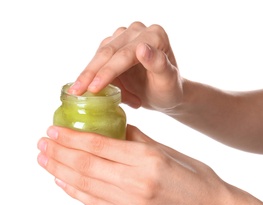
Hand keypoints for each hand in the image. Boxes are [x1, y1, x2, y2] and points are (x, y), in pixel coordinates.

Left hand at [37, 125, 227, 204]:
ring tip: (45, 160)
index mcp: (149, 159)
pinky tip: (63, 181)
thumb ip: (137, 140)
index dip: (73, 137)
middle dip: (60, 153)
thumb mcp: (168, 150)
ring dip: (61, 171)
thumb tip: (112, 130)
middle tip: (42, 143)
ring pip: (86, 186)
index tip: (54, 130)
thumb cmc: (195, 176)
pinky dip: (76, 192)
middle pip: (87, 166)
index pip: (100, 146)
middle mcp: (137, 183)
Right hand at [69, 22, 183, 111]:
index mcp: (155, 36)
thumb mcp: (168, 81)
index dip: (107, 72)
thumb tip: (141, 48)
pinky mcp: (115, 46)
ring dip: (92, 77)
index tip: (93, 89)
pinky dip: (96, 77)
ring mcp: (125, 37)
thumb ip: (158, 64)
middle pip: (108, 52)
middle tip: (75, 93)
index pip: (125, 54)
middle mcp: (138, 32)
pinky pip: (99, 60)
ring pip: (100, 55)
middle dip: (90, 74)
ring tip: (92, 98)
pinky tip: (96, 90)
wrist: (165, 94)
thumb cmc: (169, 90)